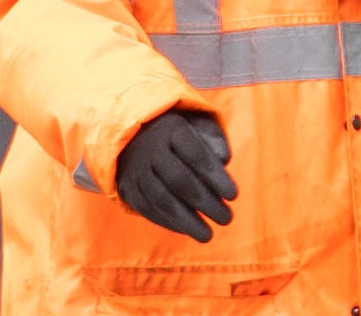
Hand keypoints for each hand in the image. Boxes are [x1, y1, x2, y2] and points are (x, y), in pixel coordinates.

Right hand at [115, 110, 236, 241]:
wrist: (136, 135)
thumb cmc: (180, 133)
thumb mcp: (199, 125)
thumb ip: (215, 140)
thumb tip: (225, 160)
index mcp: (172, 130)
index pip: (196, 154)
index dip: (215, 176)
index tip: (234, 195)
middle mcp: (151, 149)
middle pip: (178, 179)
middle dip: (205, 202)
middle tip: (227, 219)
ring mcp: (136, 169)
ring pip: (161, 199)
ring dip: (186, 220)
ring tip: (208, 235)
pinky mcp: (127, 187)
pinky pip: (147, 209)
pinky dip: (169, 222)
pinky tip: (188, 230)